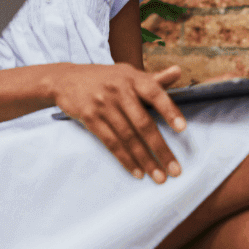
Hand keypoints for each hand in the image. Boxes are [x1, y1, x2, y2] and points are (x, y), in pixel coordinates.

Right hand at [52, 63, 188, 183]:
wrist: (65, 79)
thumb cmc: (104, 78)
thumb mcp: (127, 73)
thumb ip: (153, 78)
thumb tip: (178, 71)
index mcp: (132, 77)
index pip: (154, 93)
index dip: (169, 110)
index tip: (182, 129)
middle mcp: (118, 90)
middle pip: (143, 123)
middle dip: (160, 148)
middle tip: (175, 170)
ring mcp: (103, 105)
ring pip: (128, 137)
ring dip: (145, 160)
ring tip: (159, 176)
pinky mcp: (90, 118)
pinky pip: (111, 142)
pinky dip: (125, 159)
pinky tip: (137, 172)